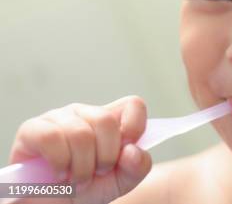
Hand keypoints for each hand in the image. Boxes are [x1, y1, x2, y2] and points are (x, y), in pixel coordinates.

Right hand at [7, 95, 151, 203]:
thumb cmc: (88, 188)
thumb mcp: (121, 181)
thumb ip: (137, 166)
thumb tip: (132, 150)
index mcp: (109, 119)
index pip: (133, 104)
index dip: (135, 127)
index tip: (126, 154)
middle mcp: (84, 113)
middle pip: (105, 120)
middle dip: (105, 156)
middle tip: (96, 174)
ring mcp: (58, 118)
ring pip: (80, 133)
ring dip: (81, 166)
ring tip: (77, 180)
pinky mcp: (32, 129)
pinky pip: (50, 137)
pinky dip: (59, 162)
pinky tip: (59, 173)